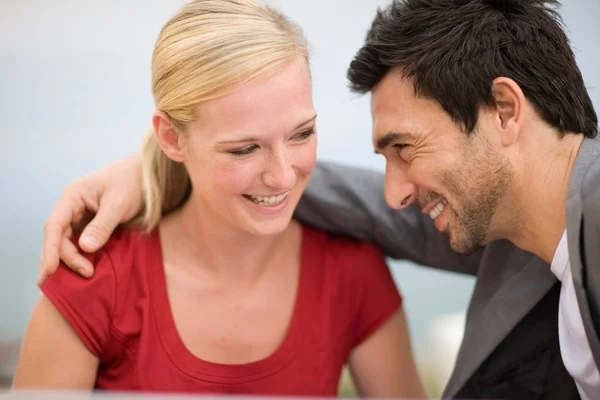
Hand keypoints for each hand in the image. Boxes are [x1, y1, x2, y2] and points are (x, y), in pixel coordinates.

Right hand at [39, 155, 142, 284]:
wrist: (148, 174)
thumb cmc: (132, 182)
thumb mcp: (118, 203)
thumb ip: (102, 225)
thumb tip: (85, 248)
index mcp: (72, 196)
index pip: (54, 226)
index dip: (51, 249)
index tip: (50, 270)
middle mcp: (71, 207)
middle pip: (58, 237)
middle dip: (65, 258)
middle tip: (85, 274)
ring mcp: (80, 216)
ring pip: (68, 242)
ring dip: (72, 260)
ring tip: (83, 278)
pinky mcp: (92, 224)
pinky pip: (81, 243)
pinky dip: (82, 256)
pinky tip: (85, 268)